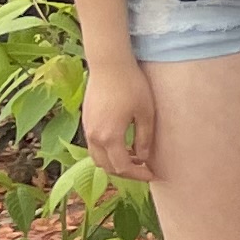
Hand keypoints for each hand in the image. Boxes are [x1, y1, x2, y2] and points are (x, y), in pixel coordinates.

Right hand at [78, 53, 155, 182]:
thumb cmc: (131, 85)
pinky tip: (124, 143)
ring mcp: (87, 128)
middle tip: (145, 169)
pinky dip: (107, 151)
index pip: (122, 167)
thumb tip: (144, 157)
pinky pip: (94, 145)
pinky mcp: (86, 120)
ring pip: (97, 157)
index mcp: (109, 137)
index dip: (138, 175)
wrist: (109, 64)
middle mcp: (93, 137)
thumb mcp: (146, 113)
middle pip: (107, 166)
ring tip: (135, 157)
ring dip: (114, 162)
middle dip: (126, 172)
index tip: (153, 174)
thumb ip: (145, 138)